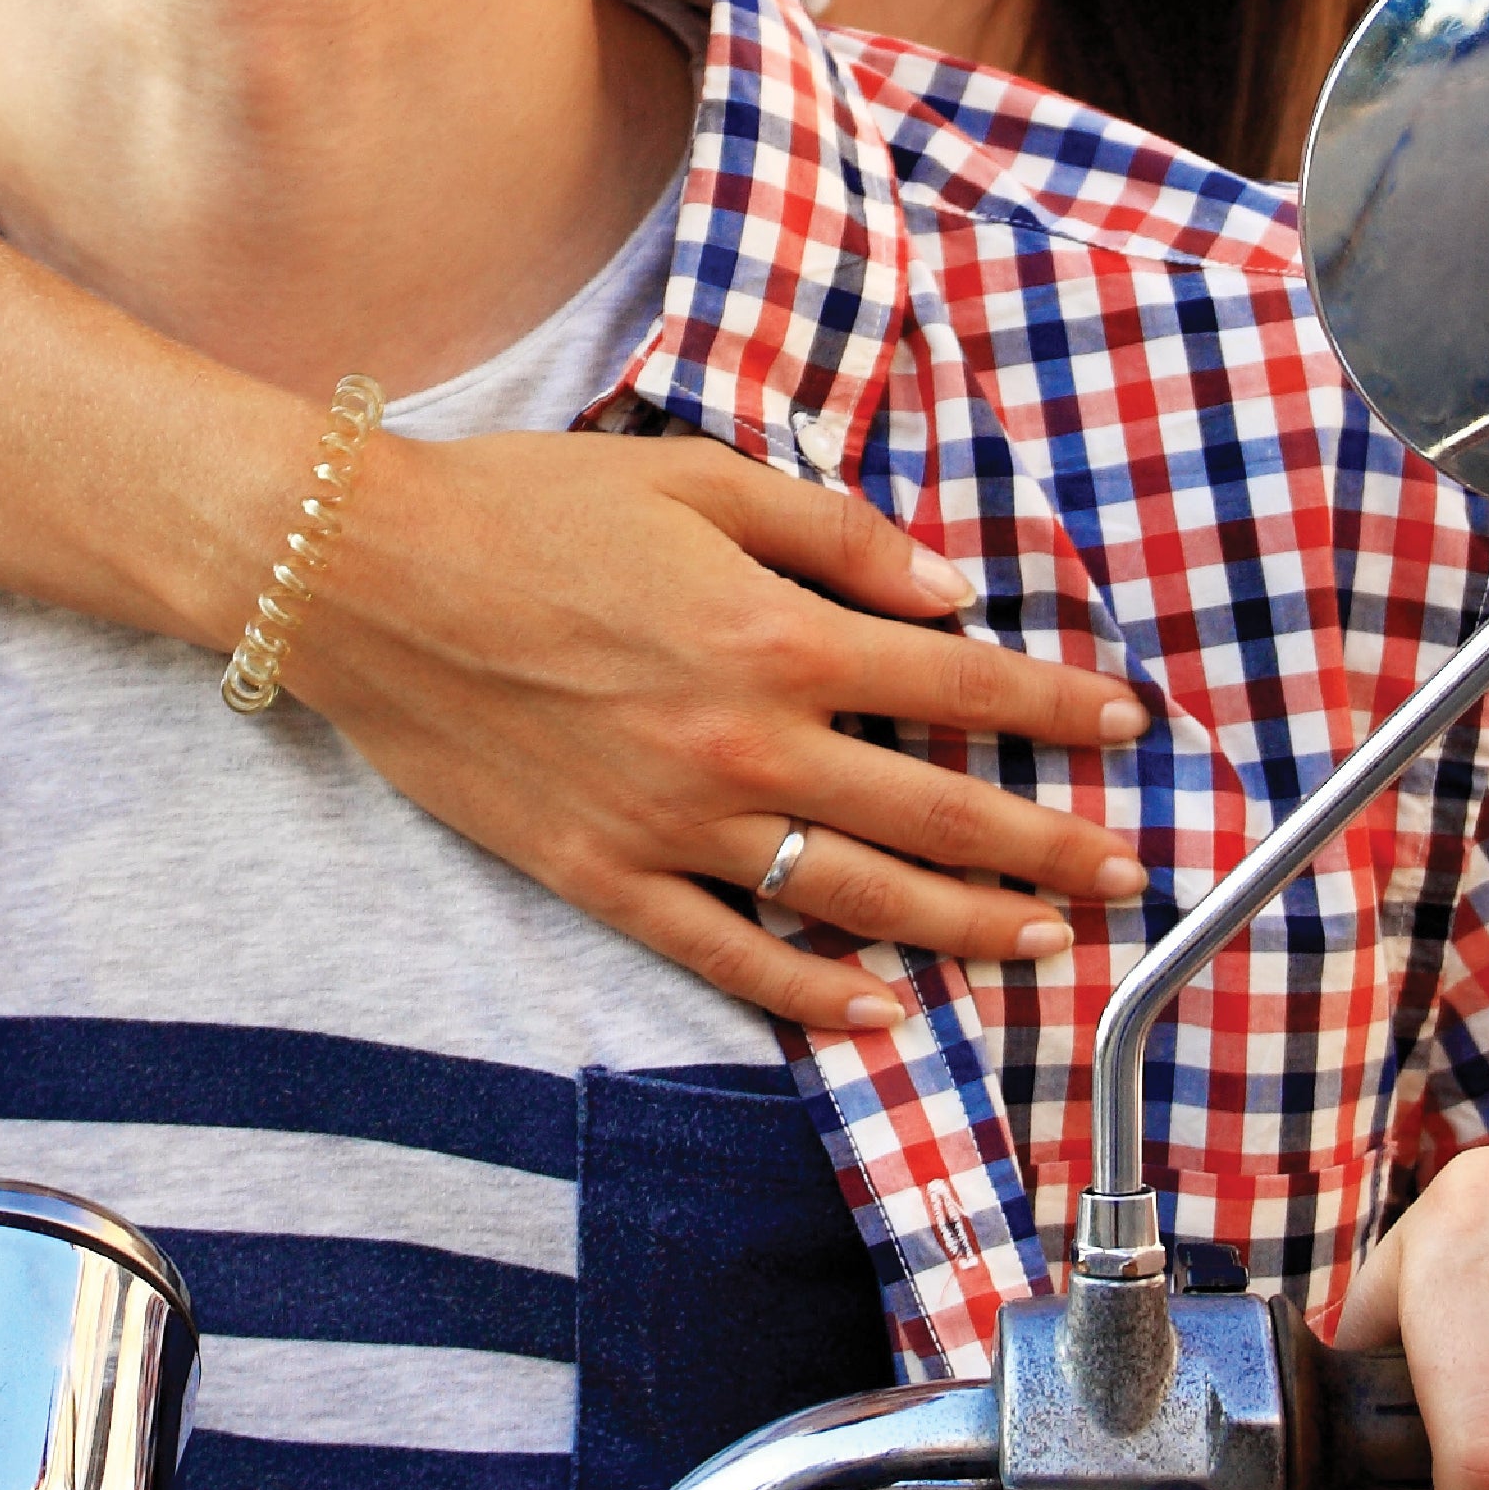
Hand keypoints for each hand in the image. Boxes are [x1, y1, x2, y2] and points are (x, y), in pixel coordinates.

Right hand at [271, 427, 1154, 1039]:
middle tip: (1126, 867)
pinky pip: (726, 954)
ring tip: (1043, 941)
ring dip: (966, 925)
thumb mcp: (696, 479)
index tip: (1128, 725)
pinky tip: (876, 1010)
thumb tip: (952, 590)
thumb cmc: (522, 507)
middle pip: (937, 813)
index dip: (1060, 709)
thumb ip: (835, 535)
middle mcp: (744, 746)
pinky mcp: (601, 875)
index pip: (962, 685)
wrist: (359, 576)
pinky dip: (809, 995)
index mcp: (777, 637)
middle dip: (1050, 843)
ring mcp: (673, 824)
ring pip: (855, 899)